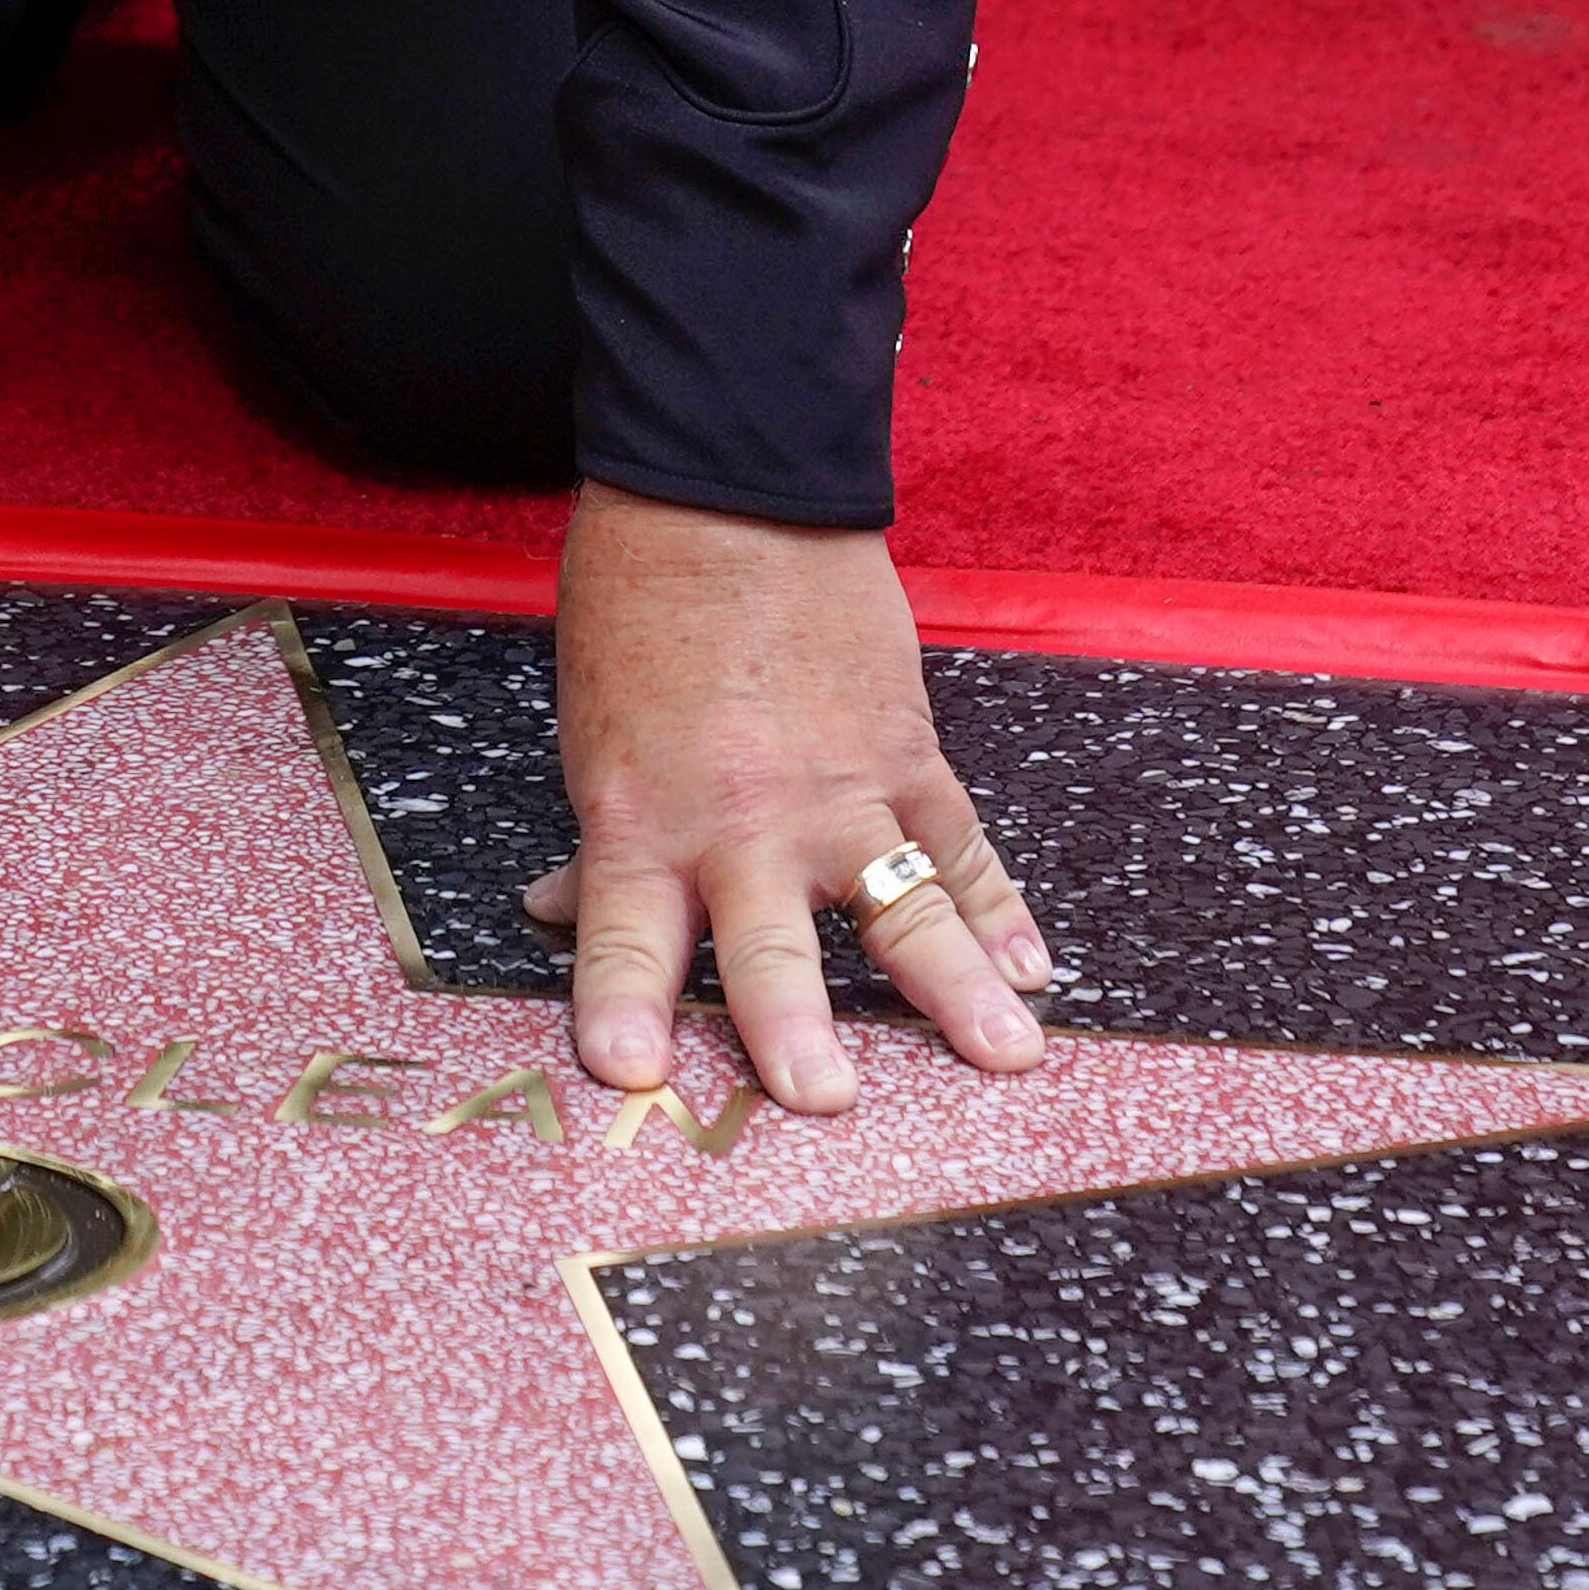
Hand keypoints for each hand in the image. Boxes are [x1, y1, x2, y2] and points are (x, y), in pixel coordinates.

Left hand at [526, 478, 1052, 1115]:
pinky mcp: (903, 751)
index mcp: (642, 813)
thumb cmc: (642, 607)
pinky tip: (1030, 967)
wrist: (725, 494)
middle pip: (767, 939)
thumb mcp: (591, 728)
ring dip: (954, 984)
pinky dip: (999, 907)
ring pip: (899, 904)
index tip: (628, 1071)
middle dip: (790, 1021)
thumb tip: (558, 914)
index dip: (621, 1001)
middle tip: (820, 1095)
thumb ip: (596, 840)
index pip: (625, 932)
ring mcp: (835, 789)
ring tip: (1002, 1052)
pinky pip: (958, 844)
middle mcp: (740, 817)